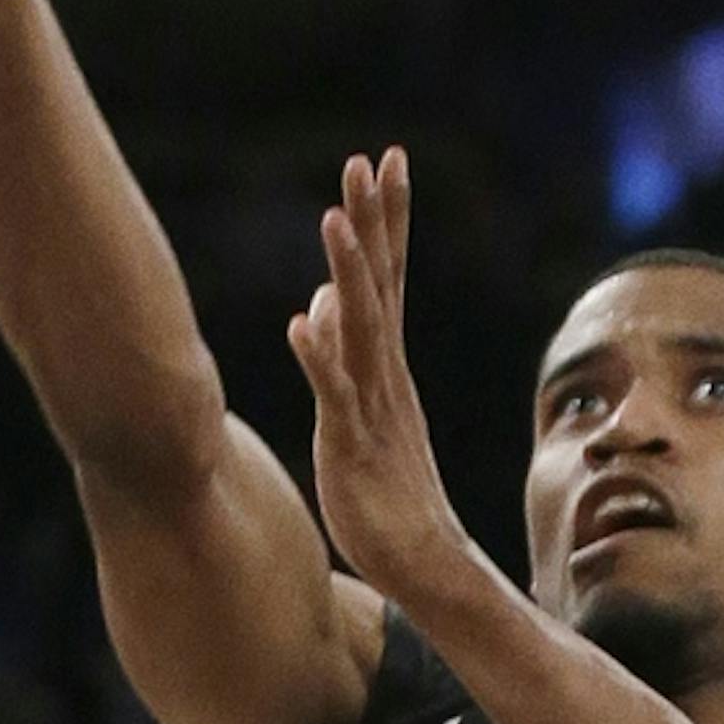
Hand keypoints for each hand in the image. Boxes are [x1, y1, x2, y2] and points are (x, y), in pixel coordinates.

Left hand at [288, 148, 474, 617]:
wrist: (424, 565)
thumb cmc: (387, 492)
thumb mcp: (358, 412)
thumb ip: (342, 355)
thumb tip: (319, 302)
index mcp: (388, 366)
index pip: (390, 278)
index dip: (389, 218)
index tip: (387, 159)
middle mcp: (385, 377)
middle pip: (381, 286)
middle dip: (375, 222)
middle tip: (368, 160)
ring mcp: (371, 409)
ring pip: (361, 330)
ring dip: (349, 274)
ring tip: (335, 219)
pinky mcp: (351, 449)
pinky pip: (335, 398)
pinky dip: (319, 360)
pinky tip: (300, 324)